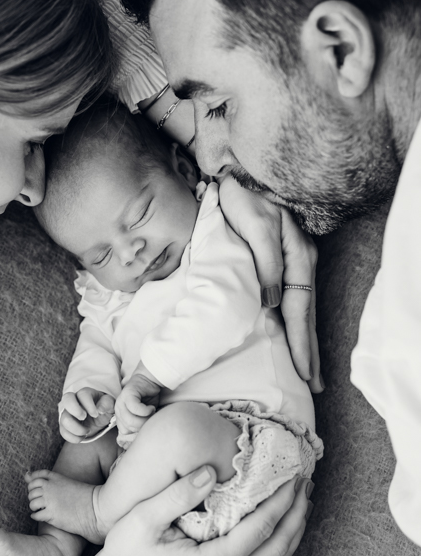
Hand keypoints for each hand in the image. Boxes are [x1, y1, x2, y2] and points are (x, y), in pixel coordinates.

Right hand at [59, 390, 114, 442]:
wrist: (98, 419)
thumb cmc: (104, 408)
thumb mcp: (110, 405)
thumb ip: (107, 403)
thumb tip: (100, 409)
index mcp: (86, 394)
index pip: (83, 394)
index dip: (88, 404)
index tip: (96, 414)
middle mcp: (74, 401)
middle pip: (66, 399)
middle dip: (75, 410)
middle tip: (84, 418)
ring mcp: (67, 413)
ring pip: (63, 418)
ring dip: (76, 428)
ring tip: (87, 431)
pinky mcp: (65, 424)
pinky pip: (63, 431)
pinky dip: (72, 437)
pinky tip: (82, 437)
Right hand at [96, 465, 312, 555]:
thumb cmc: (125, 549)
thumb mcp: (143, 517)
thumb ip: (178, 494)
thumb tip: (209, 470)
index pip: (261, 529)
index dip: (281, 501)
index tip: (292, 476)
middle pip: (278, 548)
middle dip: (297, 513)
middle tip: (305, 483)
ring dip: (294, 531)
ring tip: (301, 501)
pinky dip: (280, 546)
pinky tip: (281, 526)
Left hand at [114, 370, 160, 446]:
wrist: (149, 380)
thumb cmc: (148, 400)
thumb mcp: (145, 417)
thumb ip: (141, 427)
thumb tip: (142, 441)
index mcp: (120, 417)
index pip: (124, 433)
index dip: (137, 433)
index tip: (148, 428)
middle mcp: (118, 410)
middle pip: (128, 428)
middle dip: (143, 426)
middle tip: (151, 419)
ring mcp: (121, 402)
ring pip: (130, 419)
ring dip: (144, 419)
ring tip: (152, 412)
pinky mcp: (127, 394)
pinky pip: (134, 408)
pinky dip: (145, 410)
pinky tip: (151, 407)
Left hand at [217, 175, 321, 392]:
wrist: (242, 171)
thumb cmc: (244, 195)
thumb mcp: (254, 224)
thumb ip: (265, 260)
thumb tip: (272, 300)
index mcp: (294, 258)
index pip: (299, 310)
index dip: (300, 342)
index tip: (304, 372)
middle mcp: (299, 263)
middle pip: (305, 316)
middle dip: (308, 351)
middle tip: (313, 384)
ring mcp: (294, 261)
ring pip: (301, 309)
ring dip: (304, 340)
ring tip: (308, 369)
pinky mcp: (283, 258)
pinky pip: (294, 297)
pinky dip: (295, 321)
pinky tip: (292, 334)